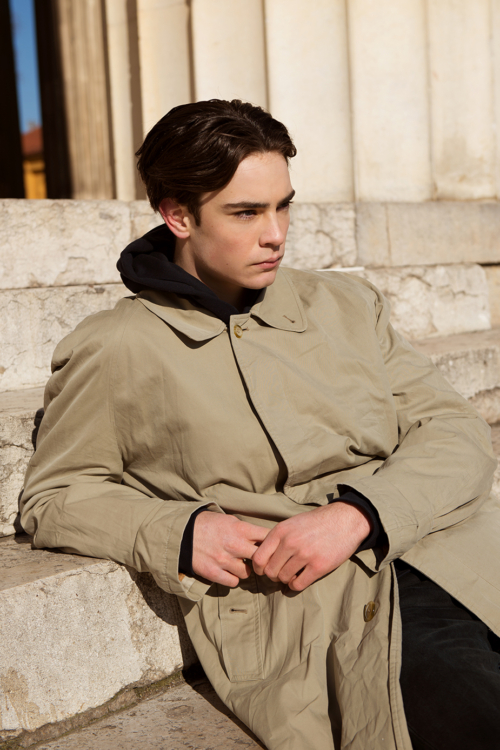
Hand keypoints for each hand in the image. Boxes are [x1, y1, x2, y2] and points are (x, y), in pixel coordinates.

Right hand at [192, 511, 269, 586]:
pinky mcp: (214, 573)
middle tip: (258, 560)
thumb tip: (265, 537)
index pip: (268, 537)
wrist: (183, 533)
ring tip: (238, 563)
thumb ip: (246, 530)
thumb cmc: (208, 524)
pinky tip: (229, 571)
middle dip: (261, 560)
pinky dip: (233, 578)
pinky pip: (233, 582)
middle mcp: (235, 545)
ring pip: (247, 573)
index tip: (272, 546)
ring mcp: (224, 560)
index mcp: (240, 529)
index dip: (273, 543)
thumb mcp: (229, 520)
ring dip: (245, 570)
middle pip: (262, 558)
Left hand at [252, 502, 371, 591]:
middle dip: (274, 575)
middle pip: (270, 571)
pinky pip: (298, 585)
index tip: (265, 570)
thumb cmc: (317, 522)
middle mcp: (290, 542)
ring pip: (283, 579)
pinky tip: (301, 578)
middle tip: (282, 573)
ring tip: (293, 574)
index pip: (258, 558)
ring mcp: (304, 555)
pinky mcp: (319, 566)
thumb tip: (263, 557)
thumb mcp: (292, 523)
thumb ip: (278, 538)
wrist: (345, 520)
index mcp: (281, 531)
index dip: (259, 568)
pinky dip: (296, 585)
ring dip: (286, 580)